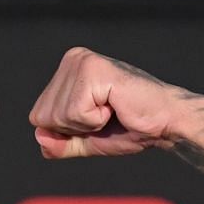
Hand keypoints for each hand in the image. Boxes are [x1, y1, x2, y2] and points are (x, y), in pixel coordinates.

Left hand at [29, 47, 202, 158]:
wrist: (165, 124)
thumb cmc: (130, 128)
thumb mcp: (86, 140)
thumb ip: (58, 143)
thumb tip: (39, 137)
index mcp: (66, 71)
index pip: (38, 117)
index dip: (66, 132)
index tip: (96, 120)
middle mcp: (71, 60)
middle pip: (43, 117)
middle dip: (74, 129)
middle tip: (106, 115)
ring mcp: (81, 61)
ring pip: (57, 116)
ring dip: (87, 125)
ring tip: (112, 109)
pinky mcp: (93, 70)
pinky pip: (75, 113)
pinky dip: (96, 120)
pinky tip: (115, 105)